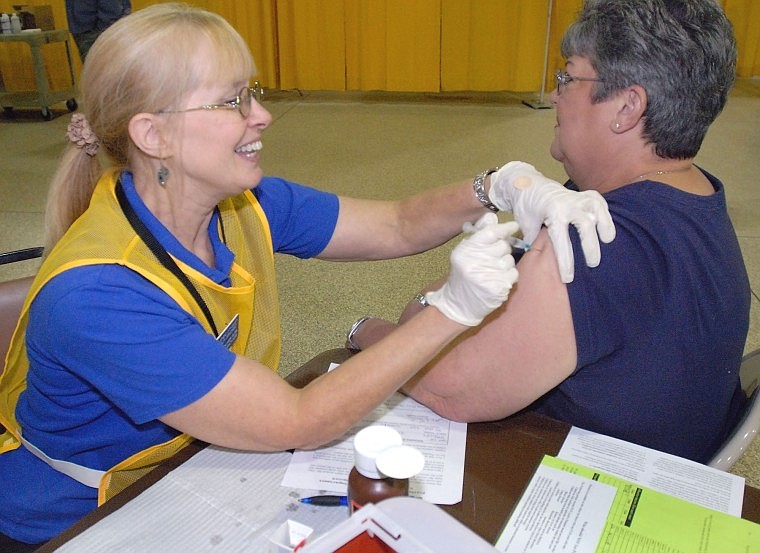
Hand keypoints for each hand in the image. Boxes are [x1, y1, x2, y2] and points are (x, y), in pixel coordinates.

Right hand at [426, 213, 518, 325]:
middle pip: (503, 246)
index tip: (513, 226)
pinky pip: (513, 274)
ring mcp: (486, 276)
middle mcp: (473, 263)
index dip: (504, 228)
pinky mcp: (497, 288)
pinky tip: (498, 280)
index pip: (490, 233)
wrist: (459, 305)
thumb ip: (478, 236)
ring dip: (505, 264)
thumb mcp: (464, 253)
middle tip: (494, 257)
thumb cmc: (464, 275)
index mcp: (464, 251)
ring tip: (493, 271)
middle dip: (503, 249)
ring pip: (509, 260)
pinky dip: (509, 276)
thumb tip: (492, 217)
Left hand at [488, 161, 615, 282]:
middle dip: (590, 248)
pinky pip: (599, 203)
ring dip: (605, 227)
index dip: (566, 262)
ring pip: (598, 211)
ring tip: (607, 242)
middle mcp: (569, 205)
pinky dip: (606, 214)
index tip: (568, 278)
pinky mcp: (585, 194)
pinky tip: (608, 227)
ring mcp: (579, 198)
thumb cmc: (527, 207)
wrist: (530, 184)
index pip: (562, 242)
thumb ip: (534, 241)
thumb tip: (537, 261)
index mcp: (553, 213)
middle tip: (592, 264)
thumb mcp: (526, 224)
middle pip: (586, 227)